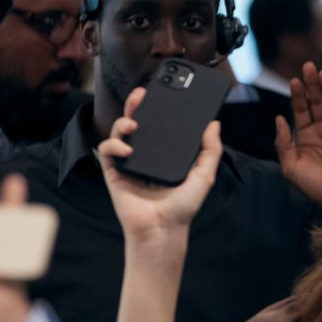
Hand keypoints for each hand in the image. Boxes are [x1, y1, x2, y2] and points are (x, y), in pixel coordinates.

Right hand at [98, 88, 222, 242]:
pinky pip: (107, 151)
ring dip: (123, 122)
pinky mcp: (114, 173)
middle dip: (136, 105)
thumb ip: (210, 150)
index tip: (164, 92)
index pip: (160, 125)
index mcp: (165, 154)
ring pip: (119, 133)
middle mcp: (146, 155)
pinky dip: (113, 145)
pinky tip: (126, 148)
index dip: (159, 108)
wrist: (163, 229)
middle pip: (137, 123)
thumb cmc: (183, 206)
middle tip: (141, 93)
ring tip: (133, 123)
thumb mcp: (204, 175)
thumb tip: (214, 124)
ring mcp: (129, 163)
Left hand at [275, 62, 321, 206]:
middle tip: (308, 67)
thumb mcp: (291, 168)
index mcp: (307, 136)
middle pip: (317, 101)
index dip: (298, 94)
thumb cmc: (316, 188)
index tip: (294, 80)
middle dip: (312, 84)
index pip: (302, 109)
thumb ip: (282, 144)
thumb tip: (279, 119)